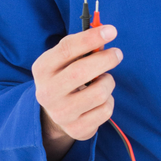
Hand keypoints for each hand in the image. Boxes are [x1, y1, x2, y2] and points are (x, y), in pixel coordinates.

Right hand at [32, 24, 122, 140]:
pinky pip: (106, 110)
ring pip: (99, 92)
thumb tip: (105, 33)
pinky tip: (100, 100)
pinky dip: (109, 100)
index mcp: (42, 69)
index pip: (67, 49)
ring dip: (108, 82)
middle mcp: (48, 93)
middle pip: (81, 71)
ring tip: (103, 80)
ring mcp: (61, 114)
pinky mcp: (77, 129)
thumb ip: (81, 47)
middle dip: (105, 59)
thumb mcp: (64, 60)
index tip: (111, 31)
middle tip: (117, 54)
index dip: (91, 38)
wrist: (54, 113)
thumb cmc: (65, 76)